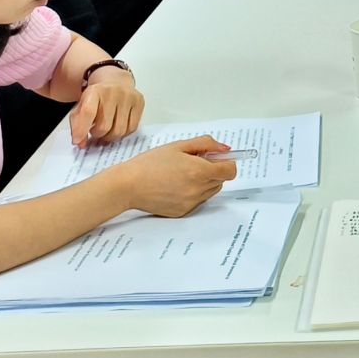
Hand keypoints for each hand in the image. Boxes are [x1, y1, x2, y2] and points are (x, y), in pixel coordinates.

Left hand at [68, 67, 142, 145]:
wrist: (115, 81)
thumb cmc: (97, 97)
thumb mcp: (81, 106)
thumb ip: (77, 125)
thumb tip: (81, 143)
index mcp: (94, 91)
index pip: (88, 112)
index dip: (81, 130)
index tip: (77, 141)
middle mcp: (113, 92)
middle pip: (104, 126)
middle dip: (97, 134)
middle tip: (95, 131)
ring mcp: (128, 96)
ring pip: (119, 131)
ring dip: (110, 136)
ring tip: (106, 129)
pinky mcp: (139, 102)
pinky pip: (131, 128)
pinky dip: (123, 132)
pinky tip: (118, 125)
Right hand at [110, 137, 231, 216]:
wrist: (128, 185)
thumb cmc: (150, 163)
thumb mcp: (179, 146)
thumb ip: (206, 144)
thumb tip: (225, 149)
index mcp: (199, 171)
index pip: (230, 171)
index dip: (226, 162)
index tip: (216, 157)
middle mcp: (198, 190)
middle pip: (221, 181)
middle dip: (213, 170)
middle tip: (194, 163)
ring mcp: (191, 203)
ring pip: (210, 191)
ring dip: (204, 182)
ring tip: (183, 174)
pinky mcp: (183, 213)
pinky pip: (197, 201)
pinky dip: (193, 193)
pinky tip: (175, 186)